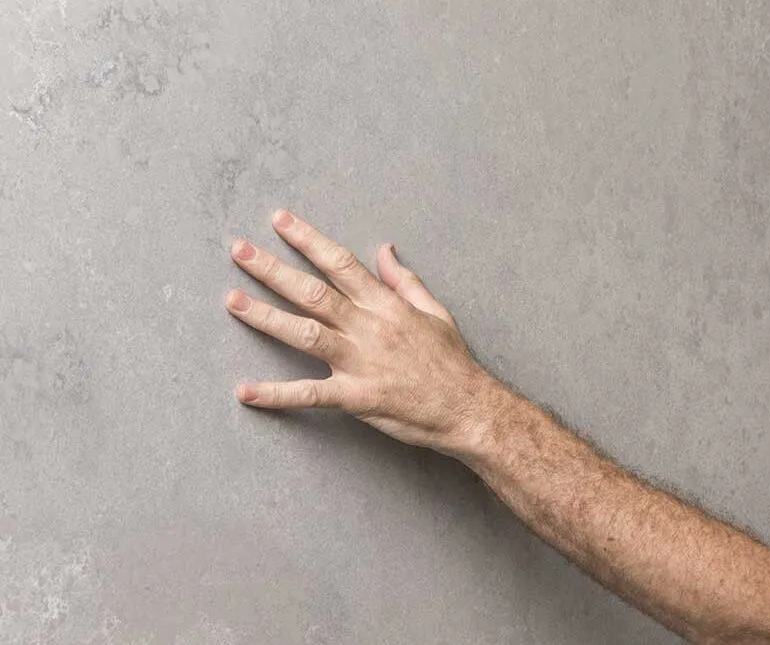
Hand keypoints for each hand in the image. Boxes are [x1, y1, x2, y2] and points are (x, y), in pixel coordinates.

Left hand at [225, 209, 500, 459]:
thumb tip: (385, 251)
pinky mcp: (356, 397)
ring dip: (265, 316)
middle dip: (273, 268)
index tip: (280, 221)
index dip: (308, 240)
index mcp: (386, 305)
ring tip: (232, 300)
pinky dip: (276, 394)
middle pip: (313, 292)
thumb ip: (405, 281)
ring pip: (305, 332)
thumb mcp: (435, 312)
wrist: (468, 408)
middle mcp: (369, 328)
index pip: (341, 263)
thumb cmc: (453, 363)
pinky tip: (245, 392)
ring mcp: (361, 362)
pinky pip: (310, 394)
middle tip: (239, 250)